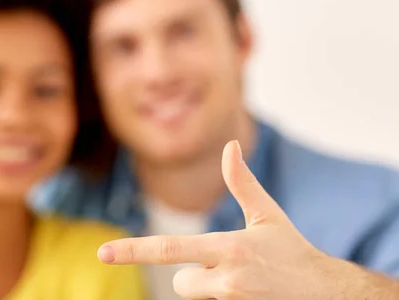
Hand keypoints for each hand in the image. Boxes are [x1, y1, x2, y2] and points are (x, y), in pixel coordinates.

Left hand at [97, 141, 358, 299]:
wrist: (326, 294)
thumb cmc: (292, 251)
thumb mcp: (267, 215)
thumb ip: (242, 182)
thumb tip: (230, 145)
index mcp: (229, 248)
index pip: (169, 249)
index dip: (133, 250)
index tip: (102, 254)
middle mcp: (226, 280)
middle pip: (179, 282)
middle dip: (194, 275)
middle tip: (230, 267)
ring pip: (196, 296)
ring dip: (210, 290)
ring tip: (244, 282)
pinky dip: (221, 299)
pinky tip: (246, 294)